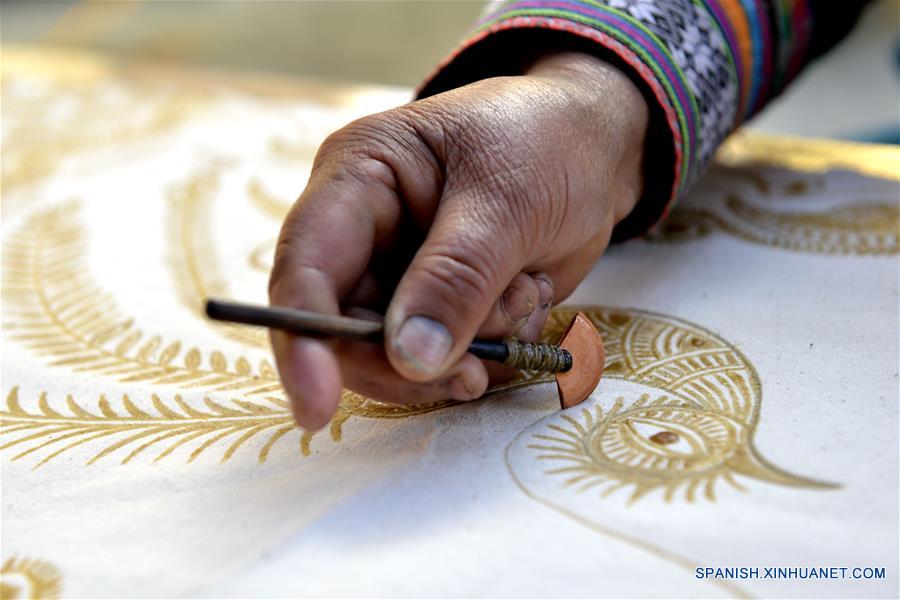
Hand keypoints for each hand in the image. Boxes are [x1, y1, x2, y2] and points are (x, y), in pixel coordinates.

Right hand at [269, 51, 647, 429]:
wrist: (595, 152)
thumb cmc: (545, 143)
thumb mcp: (506, 201)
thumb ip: (456, 277)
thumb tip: (409, 358)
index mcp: (357, 178)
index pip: (305, 267)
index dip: (304, 341)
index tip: (316, 410)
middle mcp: (364, 233)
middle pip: (345, 331)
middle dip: (412, 361)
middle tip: (477, 370)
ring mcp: (400, 275)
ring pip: (400, 357)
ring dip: (469, 351)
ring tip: (525, 298)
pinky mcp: (439, 307)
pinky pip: (446, 360)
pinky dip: (493, 349)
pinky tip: (529, 301)